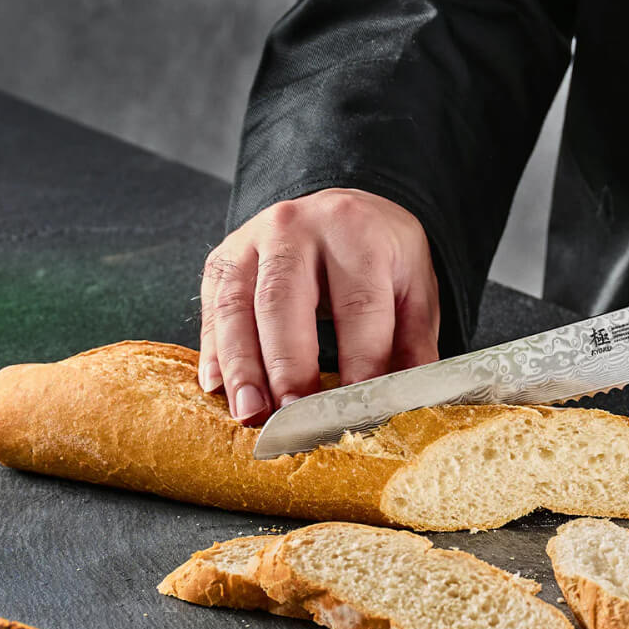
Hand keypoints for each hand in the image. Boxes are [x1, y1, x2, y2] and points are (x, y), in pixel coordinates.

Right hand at [199, 188, 439, 423]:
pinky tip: (218, 387)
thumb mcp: (415, 291)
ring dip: (241, 366)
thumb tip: (414, 407)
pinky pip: (213, 308)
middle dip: (286, 367)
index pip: (358, 306)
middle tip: (291, 418)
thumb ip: (414, 347)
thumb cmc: (382, 259)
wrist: (347, 210)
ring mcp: (252, 240)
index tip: (355, 411)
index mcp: (356, 233)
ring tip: (250, 412)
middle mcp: (297, 228)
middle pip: (284, 302)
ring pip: (238, 306)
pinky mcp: (223, 258)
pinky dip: (213, 351)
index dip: (358, 363)